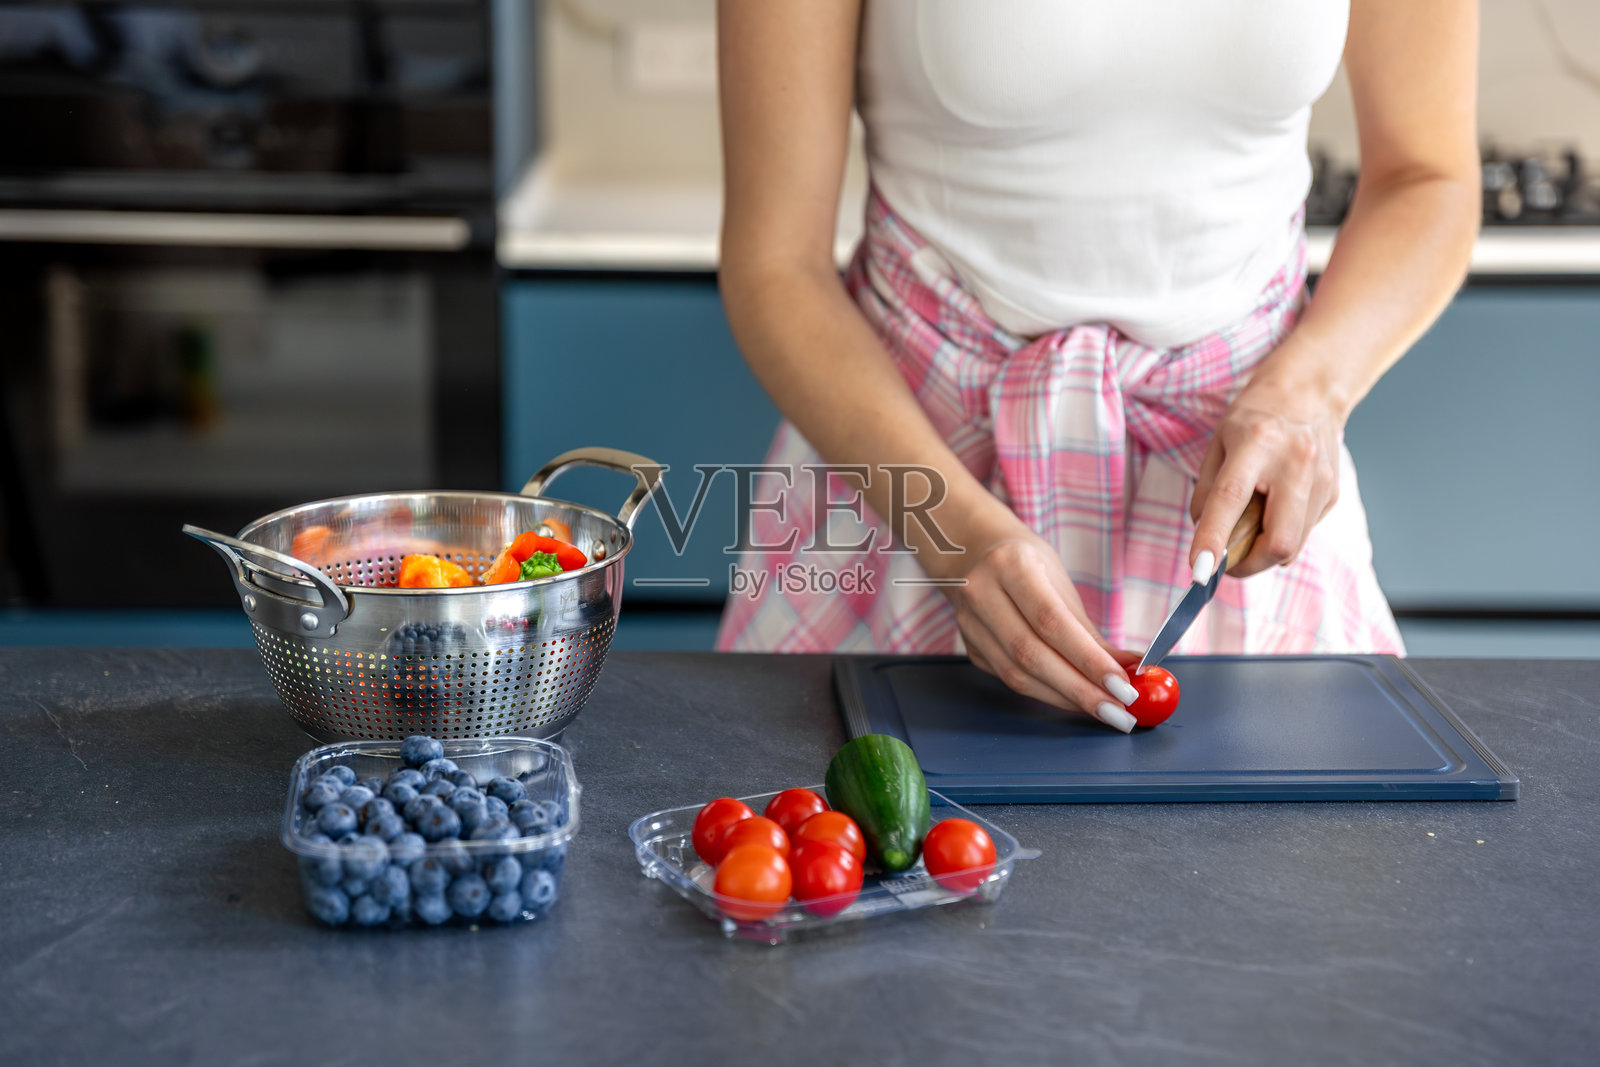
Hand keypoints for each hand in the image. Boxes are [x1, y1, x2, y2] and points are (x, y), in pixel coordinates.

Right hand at [941, 528, 1141, 732]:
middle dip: (1080, 690)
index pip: (1052, 622)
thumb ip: (1090, 632)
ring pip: (1017, 675)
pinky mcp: (970, 648)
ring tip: (1104, 710)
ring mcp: (970, 624)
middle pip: (1031, 655)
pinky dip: (1048, 694)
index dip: (1088, 659)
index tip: (1123, 686)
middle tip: (1120, 711)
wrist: (971, 554)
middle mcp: (982, 593)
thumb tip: (1132, 670)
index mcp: (1010, 565)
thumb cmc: (1026, 564)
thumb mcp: (1060, 583)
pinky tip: (1074, 699)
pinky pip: (1011, 680)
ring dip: (1066, 699)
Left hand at [1190, 369, 1343, 579]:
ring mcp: (1321, 480)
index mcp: (1257, 442)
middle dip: (1250, 564)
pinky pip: (1303, 532)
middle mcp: (1295, 463)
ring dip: (1264, 552)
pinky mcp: (1333, 493)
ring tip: (1249, 529)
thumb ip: (1207, 492)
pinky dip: (1281, 534)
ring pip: (1294, 545)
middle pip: (1279, 540)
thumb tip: (1204, 539)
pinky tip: (1274, 509)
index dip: (1214, 539)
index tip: (1201, 570)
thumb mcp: (1218, 442)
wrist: (1310, 392)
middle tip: (1228, 562)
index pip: (1231, 499)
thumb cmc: (1255, 416)